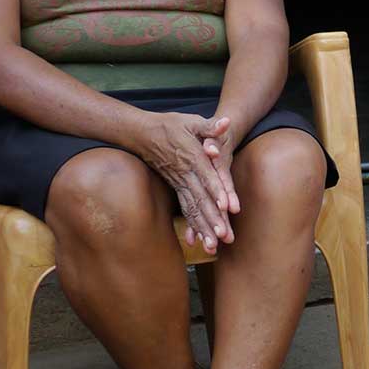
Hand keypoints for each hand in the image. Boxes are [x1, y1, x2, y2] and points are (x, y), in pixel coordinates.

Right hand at [140, 112, 234, 253]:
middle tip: (224, 236)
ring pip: (193, 209)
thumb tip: (226, 123)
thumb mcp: (191, 121)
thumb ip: (210, 126)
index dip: (217, 192)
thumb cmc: (170, 125)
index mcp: (192, 158)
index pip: (207, 177)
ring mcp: (179, 184)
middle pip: (201, 199)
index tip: (227, 208)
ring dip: (203, 228)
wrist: (142, 133)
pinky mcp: (176, 189)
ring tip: (213, 247)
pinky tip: (198, 243)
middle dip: (213, 219)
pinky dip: (193, 226)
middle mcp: (186, 175)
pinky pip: (185, 210)